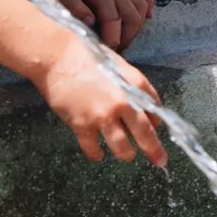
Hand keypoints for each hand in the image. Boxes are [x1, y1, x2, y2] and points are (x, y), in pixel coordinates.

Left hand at [25, 0, 153, 49]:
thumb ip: (74, 8)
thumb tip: (91, 21)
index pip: (114, 20)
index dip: (112, 40)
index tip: (105, 54)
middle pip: (134, 15)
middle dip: (127, 37)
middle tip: (114, 52)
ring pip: (140, 5)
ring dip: (137, 25)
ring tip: (123, 40)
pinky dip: (147, 4)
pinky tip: (148, 16)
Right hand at [30, 33, 166, 166]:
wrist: (57, 55)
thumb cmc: (86, 55)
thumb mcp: (116, 63)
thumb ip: (132, 83)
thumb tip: (145, 105)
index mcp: (133, 83)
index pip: (154, 109)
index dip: (156, 122)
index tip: (156, 129)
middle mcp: (122, 102)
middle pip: (144, 134)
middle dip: (154, 151)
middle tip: (160, 161)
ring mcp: (102, 115)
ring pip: (122, 148)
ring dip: (126, 154)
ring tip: (126, 154)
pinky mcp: (82, 125)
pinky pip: (94, 149)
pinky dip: (96, 154)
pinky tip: (98, 154)